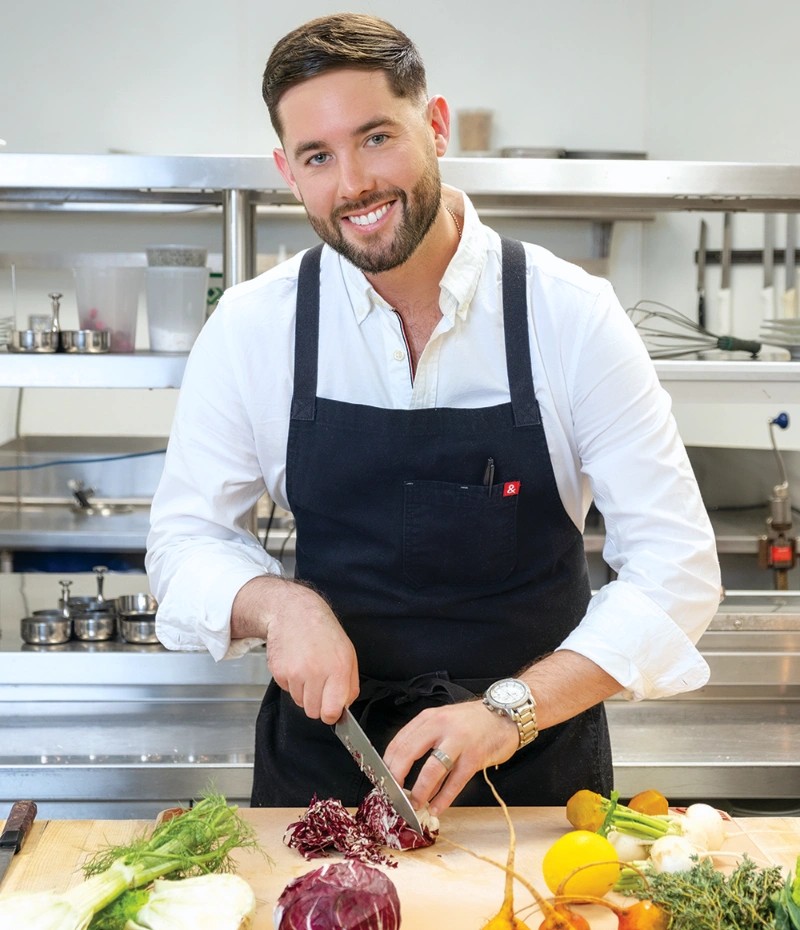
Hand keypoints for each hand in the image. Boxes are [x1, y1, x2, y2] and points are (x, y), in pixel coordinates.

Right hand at [232, 577, 358, 722]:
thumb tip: (343, 708)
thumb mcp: (348, 655)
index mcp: (338, 669)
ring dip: (303, 692)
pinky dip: (291, 682)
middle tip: (319, 684)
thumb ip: (350, 685)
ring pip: (299, 702)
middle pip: (313, 712)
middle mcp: (316, 672)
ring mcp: (295, 673)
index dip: (331, 715)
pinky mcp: (279, 671)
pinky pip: (286, 690)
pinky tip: (296, 663)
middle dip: (316, 703)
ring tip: (307, 669)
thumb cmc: (324, 633)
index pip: (331, 712)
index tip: (330, 709)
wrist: (295, 612)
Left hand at [383, 700, 518, 815]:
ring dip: (420, 792)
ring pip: (432, 771)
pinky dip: (443, 799)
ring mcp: (459, 741)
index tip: (383, 781)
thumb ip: (424, 739)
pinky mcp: (475, 757)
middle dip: (397, 779)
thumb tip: (402, 767)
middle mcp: (441, 726)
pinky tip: (436, 808)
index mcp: (429, 718)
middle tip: (393, 796)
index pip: (399, 742)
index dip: (388, 765)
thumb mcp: (443, 721)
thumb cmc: (472, 722)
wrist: (505, 716)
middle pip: (409, 753)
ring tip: (414, 806)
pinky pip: (455, 782)